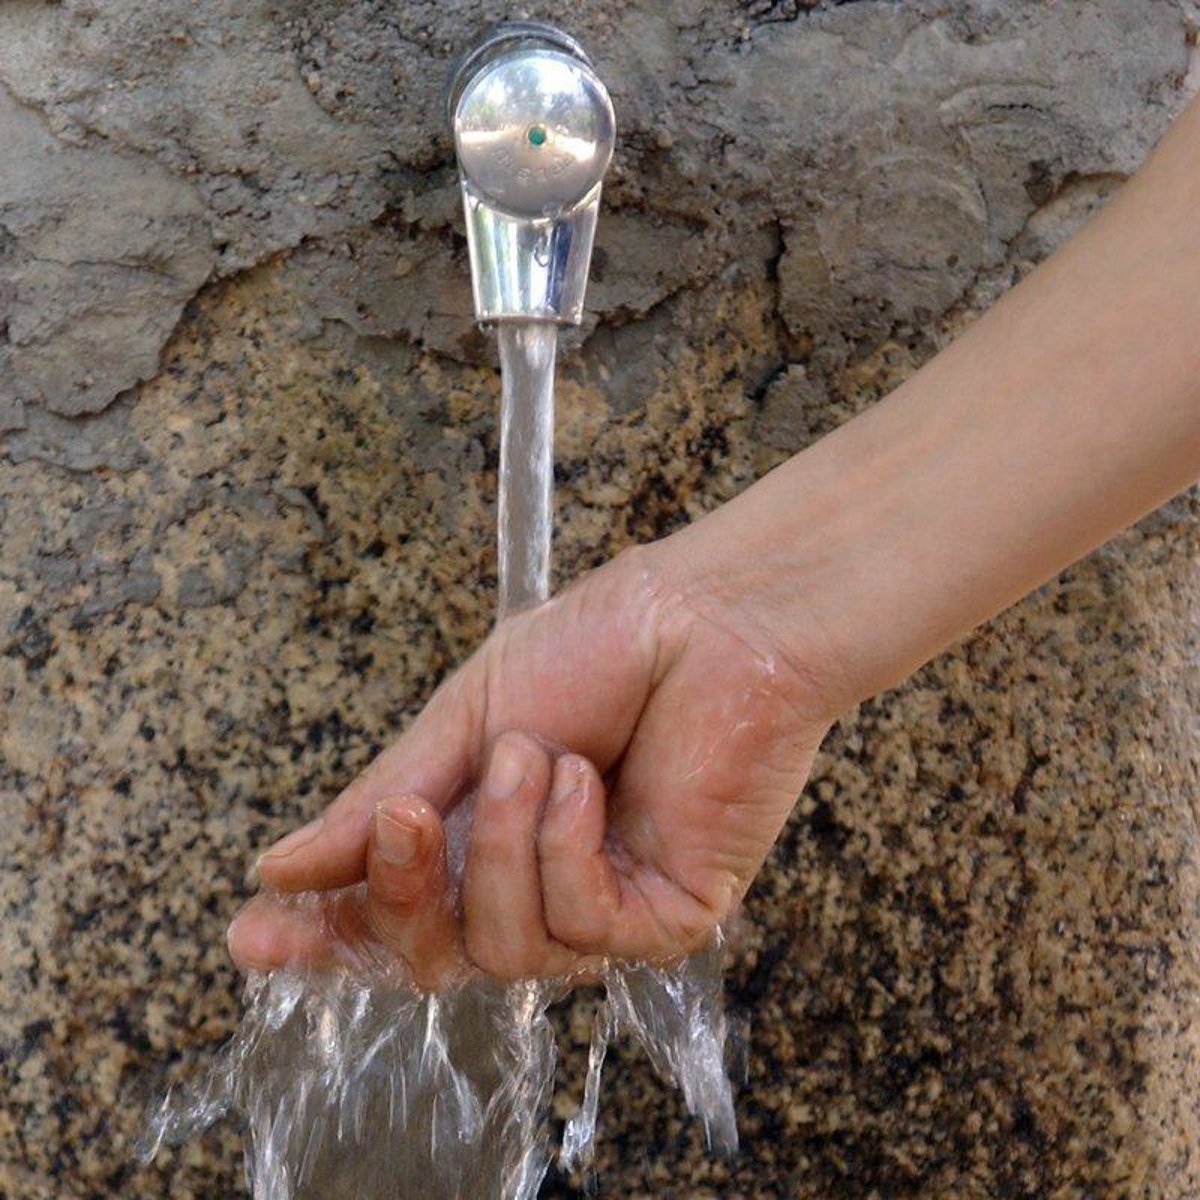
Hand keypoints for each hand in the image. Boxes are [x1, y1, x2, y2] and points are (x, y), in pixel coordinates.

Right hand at [227, 542, 837, 986]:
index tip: (254, 934)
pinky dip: (566, 848)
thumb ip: (379, 802)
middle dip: (401, 890)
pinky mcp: (664, 916)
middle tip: (403, 817)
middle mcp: (531, 881)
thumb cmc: (600, 647)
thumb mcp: (466, 718)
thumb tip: (281, 870)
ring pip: (501, 947)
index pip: (388, 908)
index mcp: (476, 829)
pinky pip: (581, 926)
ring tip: (538, 755)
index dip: (321, 931)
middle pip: (431, 953)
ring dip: (500, 844)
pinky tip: (589, 782)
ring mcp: (598, 905)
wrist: (709, 619)